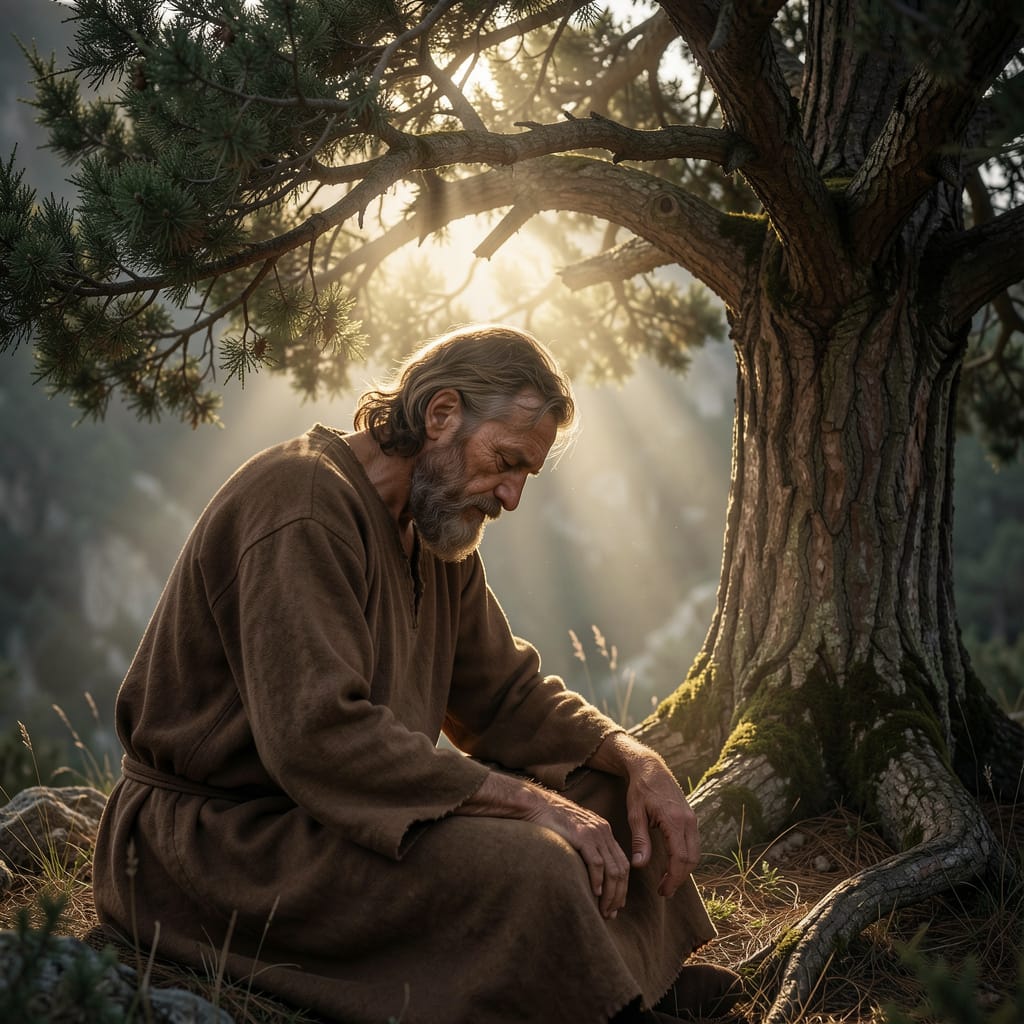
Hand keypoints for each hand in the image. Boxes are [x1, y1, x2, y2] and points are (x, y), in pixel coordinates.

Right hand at [522, 789, 630, 918]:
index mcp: (603, 831)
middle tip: (611, 913)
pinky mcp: (582, 836)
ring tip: (604, 909)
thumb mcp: (574, 833)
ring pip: (613, 869)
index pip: (622, 863)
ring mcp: (594, 833)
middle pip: (621, 869)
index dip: (622, 887)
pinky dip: (598, 881)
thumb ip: (585, 848)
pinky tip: (595, 893)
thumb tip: (588, 874)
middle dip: (618, 895)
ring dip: (610, 893)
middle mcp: (603, 831)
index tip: (616, 905)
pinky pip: (597, 863)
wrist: (535, 804)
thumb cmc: (549, 822)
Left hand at [589, 732, 700, 897]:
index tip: (662, 891)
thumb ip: (640, 840)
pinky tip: (672, 864)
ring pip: (695, 853)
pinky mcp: (691, 817)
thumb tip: (639, 865)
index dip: (673, 879)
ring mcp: (692, 818)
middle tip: (664, 891)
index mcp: (674, 820)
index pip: (680, 858)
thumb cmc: (640, 789)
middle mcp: (688, 820)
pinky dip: (686, 858)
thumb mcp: (635, 814)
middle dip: (679, 879)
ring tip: (666, 881)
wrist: (650, 767)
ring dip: (683, 870)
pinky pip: (693, 844)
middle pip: (691, 859)